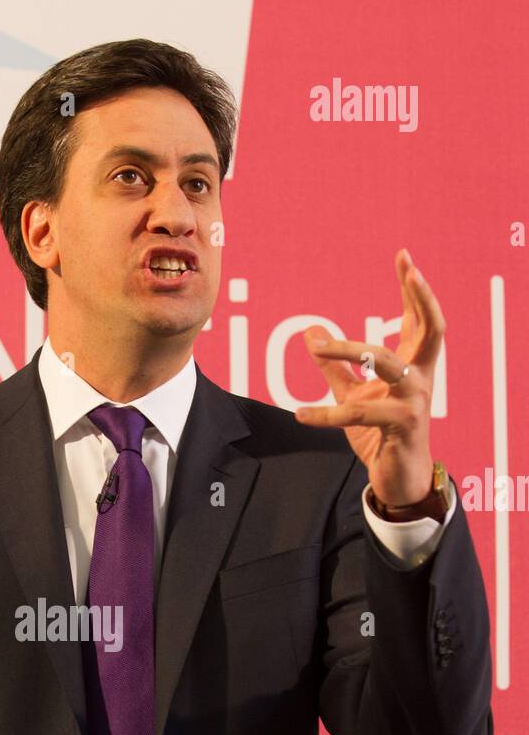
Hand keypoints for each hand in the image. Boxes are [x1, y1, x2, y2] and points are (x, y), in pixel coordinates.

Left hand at [296, 248, 444, 509]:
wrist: (396, 478)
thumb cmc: (380, 434)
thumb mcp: (353, 396)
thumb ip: (335, 367)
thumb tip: (310, 334)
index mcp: (413, 367)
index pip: (419, 319)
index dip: (413, 288)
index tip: (403, 256)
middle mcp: (421, 378)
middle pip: (432, 329)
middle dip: (422, 297)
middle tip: (411, 270)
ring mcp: (415, 400)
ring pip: (386, 362)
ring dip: (350, 350)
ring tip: (319, 347)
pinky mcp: (402, 425)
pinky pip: (359, 412)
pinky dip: (326, 414)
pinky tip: (300, 414)